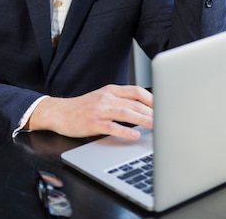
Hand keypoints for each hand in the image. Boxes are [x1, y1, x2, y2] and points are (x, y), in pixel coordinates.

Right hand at [28, 84, 152, 139]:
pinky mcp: (92, 123)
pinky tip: (135, 135)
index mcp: (110, 90)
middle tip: (166, 119)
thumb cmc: (83, 107)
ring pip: (126, 113)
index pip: (136, 91)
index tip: (164, 107)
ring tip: (157, 126)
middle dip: (152, 112)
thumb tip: (143, 110)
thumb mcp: (102, 98)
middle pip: (134, 103)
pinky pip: (112, 126)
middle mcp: (106, 97)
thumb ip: (120, 101)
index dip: (152, 99)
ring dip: (143, 120)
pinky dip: (125, 131)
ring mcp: (99, 110)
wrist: (60, 112)